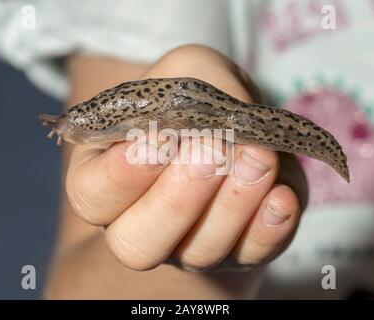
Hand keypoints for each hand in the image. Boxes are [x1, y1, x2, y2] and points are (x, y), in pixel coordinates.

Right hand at [65, 45, 307, 271]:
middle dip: (177, 199)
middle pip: (136, 244)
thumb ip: (192, 88)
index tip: (161, 136)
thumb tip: (223, 129)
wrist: (230, 133)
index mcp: (105, 179)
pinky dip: (268, 227)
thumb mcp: (184, 72)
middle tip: (211, 149)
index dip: (123, 173)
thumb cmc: (192, 103)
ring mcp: (187, 246)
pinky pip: (250, 254)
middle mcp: (139, 222)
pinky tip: (281, 195)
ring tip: (258, 157)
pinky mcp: (238, 250)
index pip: (92, 195)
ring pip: (198, 252)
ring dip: (231, 205)